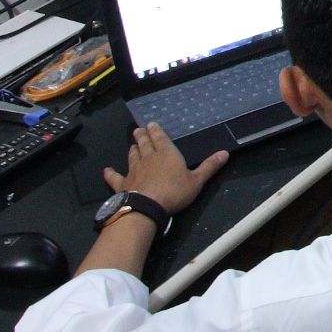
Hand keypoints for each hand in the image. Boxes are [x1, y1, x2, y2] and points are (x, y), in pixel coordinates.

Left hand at [102, 122, 228, 215]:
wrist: (146, 207)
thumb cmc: (174, 192)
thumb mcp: (197, 181)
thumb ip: (209, 167)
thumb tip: (224, 153)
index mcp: (167, 154)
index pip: (161, 139)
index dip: (156, 131)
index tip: (151, 124)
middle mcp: (148, 158)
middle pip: (144, 144)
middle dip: (142, 136)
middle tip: (139, 130)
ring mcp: (133, 170)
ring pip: (132, 156)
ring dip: (133, 149)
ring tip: (132, 144)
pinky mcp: (122, 184)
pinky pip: (115, 177)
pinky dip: (111, 173)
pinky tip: (106, 170)